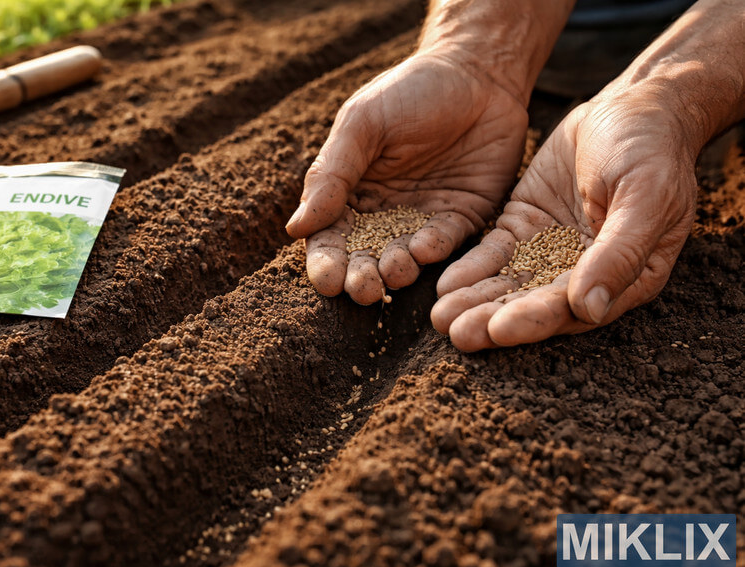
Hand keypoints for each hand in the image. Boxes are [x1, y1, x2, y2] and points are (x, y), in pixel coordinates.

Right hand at [285, 50, 528, 303]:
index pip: (330, 240)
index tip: (329, 280)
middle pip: (365, 259)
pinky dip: (437, 249)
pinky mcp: (464, 218)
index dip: (327, 264)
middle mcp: (384, 215)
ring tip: (395, 272)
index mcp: (350, 194)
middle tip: (364, 289)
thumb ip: (331, 175)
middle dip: (362, 278)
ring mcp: (424, 219)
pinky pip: (449, 243)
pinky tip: (427, 247)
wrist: (478, 70)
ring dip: (398, 271)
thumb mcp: (362, 124)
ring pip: (406, 259)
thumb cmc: (410, 90)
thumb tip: (295, 229)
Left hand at [430, 92, 697, 350]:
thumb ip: (619, 253)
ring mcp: (550, 252)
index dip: (535, 320)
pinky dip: (470, 269)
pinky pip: (493, 254)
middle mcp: (583, 274)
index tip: (499, 330)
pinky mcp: (523, 228)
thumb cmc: (653, 152)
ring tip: (438, 318)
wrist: (634, 106)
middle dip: (493, 319)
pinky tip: (444, 283)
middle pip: (532, 304)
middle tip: (455, 334)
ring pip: (508, 284)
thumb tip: (590, 310)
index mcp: (625, 277)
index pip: (573, 308)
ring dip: (475, 301)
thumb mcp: (645, 196)